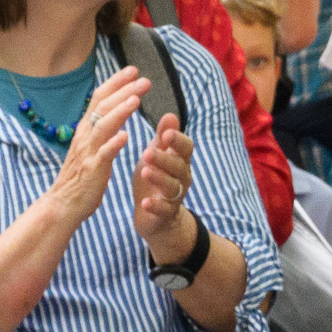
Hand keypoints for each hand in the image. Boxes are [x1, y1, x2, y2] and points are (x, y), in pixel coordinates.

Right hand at [45, 70, 151, 228]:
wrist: (64, 203)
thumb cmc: (81, 175)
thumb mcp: (91, 145)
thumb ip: (100, 127)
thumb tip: (111, 107)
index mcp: (87, 129)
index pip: (100, 99)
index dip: (116, 83)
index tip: (133, 70)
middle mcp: (85, 136)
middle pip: (103, 107)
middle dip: (124, 91)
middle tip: (144, 79)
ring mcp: (88, 152)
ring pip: (103, 127)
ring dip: (119, 112)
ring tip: (136, 99)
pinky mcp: (92, 170)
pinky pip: (103, 155)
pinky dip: (113, 144)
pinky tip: (126, 136)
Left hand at [128, 114, 198, 261]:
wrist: (157, 217)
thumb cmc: (155, 180)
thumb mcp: (157, 156)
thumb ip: (163, 138)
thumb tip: (170, 114)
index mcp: (179, 161)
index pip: (185, 148)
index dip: (178, 141)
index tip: (166, 133)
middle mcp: (181, 177)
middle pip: (179, 166)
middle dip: (165, 158)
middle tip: (148, 151)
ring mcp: (174, 196)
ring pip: (172, 186)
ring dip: (160, 178)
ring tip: (145, 171)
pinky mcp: (165, 213)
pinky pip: (164, 209)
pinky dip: (155, 206)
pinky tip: (146, 202)